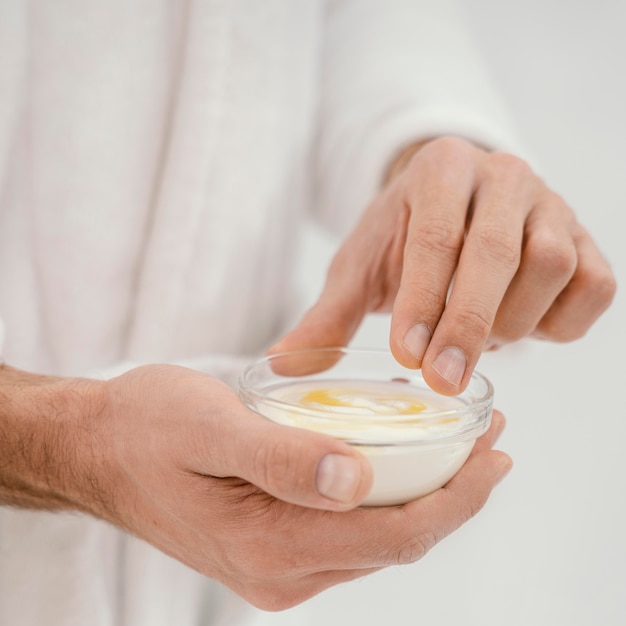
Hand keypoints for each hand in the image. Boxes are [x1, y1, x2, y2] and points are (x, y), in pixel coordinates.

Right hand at [89, 365, 508, 609]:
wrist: (98, 446)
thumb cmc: (146, 426)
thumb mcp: (210, 427)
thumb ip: (281, 458)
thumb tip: (356, 480)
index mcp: (269, 545)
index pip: (395, 536)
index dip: (457, 498)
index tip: (495, 455)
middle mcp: (279, 571)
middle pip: (396, 542)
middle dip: (453, 494)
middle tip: (490, 440)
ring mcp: (275, 563)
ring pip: (376, 538)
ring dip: (423, 494)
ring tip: (457, 446)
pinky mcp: (270, 544)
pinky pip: (348, 530)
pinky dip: (385, 497)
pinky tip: (396, 460)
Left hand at [272, 136, 615, 393]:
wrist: (455, 204)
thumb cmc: (404, 237)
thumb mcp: (361, 265)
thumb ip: (327, 313)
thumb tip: (281, 364)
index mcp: (442, 170)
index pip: (437, 238)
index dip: (424, 300)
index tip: (407, 357)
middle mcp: (504, 176)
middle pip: (499, 253)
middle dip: (468, 324)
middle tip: (441, 381)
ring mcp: (553, 205)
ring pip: (551, 268)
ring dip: (512, 322)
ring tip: (474, 341)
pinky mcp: (587, 238)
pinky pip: (594, 287)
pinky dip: (562, 322)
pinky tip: (523, 329)